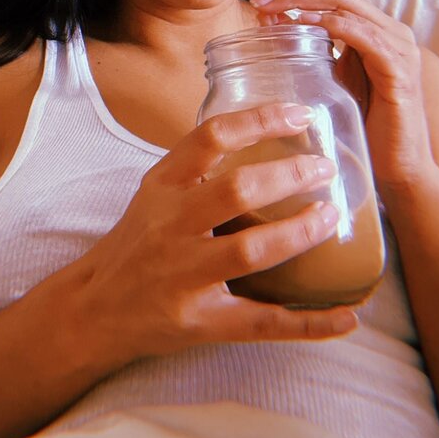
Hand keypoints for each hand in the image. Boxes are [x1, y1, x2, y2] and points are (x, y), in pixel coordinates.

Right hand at [79, 106, 356, 368]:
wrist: (92, 310)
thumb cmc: (136, 243)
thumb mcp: (155, 193)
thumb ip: (199, 167)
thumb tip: (265, 132)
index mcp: (162, 186)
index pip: (211, 138)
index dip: (259, 120)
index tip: (300, 114)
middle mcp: (171, 226)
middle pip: (235, 191)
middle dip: (288, 176)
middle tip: (324, 168)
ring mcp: (184, 276)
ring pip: (250, 251)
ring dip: (300, 233)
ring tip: (331, 217)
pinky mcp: (199, 322)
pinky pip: (261, 322)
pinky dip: (309, 323)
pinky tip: (347, 316)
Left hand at [250, 0, 435, 196]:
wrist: (400, 167)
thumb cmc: (367, 124)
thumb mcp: (337, 77)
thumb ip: (316, 49)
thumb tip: (276, 22)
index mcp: (378, 28)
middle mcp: (392, 31)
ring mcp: (398, 48)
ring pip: (347, 5)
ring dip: (304, 2)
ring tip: (274, 8)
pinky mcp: (398, 70)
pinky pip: (362, 36)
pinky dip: (330, 25)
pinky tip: (303, 25)